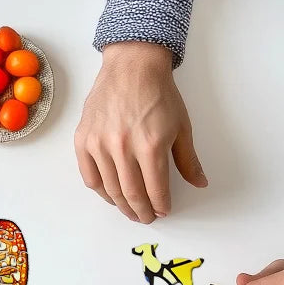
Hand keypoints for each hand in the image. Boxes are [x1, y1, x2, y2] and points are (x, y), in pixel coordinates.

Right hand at [74, 42, 207, 222]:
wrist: (132, 67)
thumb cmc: (158, 93)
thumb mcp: (181, 126)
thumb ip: (188, 159)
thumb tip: (200, 183)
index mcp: (151, 145)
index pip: (155, 189)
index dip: (160, 206)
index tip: (163, 211)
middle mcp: (123, 148)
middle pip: (131, 194)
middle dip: (141, 211)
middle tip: (145, 217)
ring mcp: (100, 145)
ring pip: (109, 190)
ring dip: (121, 205)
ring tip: (129, 210)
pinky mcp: (84, 141)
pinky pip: (90, 177)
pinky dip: (101, 191)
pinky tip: (110, 194)